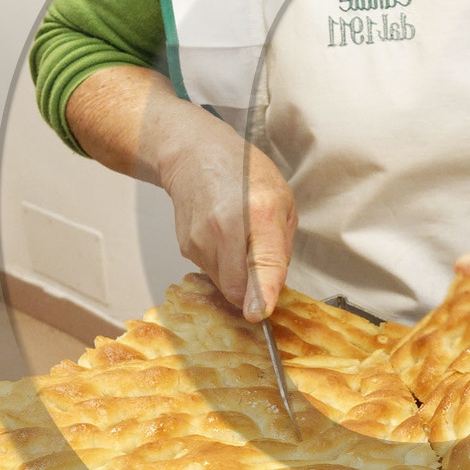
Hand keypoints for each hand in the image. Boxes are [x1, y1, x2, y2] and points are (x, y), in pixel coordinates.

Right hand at [157, 116, 296, 319]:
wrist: (195, 155)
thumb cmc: (243, 173)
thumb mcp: (282, 201)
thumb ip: (282, 247)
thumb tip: (275, 287)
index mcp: (259, 212)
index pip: (262, 262)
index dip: (262, 292)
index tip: (260, 313)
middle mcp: (224, 228)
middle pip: (238, 287)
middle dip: (254, 292)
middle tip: (262, 270)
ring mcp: (200, 240)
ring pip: (224, 285)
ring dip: (238, 277)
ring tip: (240, 242)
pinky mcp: (186, 248)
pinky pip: (211, 273)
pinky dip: (223, 266)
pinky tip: (224, 240)